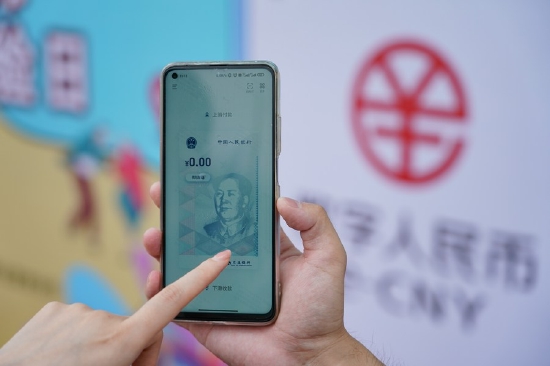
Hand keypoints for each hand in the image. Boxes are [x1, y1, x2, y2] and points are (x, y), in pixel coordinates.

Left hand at [0, 250, 230, 365]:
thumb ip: (142, 356)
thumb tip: (147, 336)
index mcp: (120, 341)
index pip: (171, 302)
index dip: (200, 278)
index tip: (221, 257)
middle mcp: (102, 319)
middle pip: (137, 326)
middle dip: (131, 346)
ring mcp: (76, 310)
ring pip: (106, 325)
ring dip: (100, 344)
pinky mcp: (55, 308)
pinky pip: (81, 320)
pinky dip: (77, 336)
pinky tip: (60, 354)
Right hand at [144, 182, 382, 365]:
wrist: (306, 356)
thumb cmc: (320, 309)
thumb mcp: (327, 256)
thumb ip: (314, 222)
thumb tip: (283, 199)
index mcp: (258, 246)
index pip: (229, 213)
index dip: (211, 194)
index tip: (194, 175)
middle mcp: (233, 263)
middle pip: (198, 233)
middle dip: (176, 213)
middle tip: (160, 193)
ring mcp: (216, 288)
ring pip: (181, 263)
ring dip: (162, 245)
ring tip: (155, 234)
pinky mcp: (204, 315)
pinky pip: (177, 299)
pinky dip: (161, 287)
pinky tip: (156, 274)